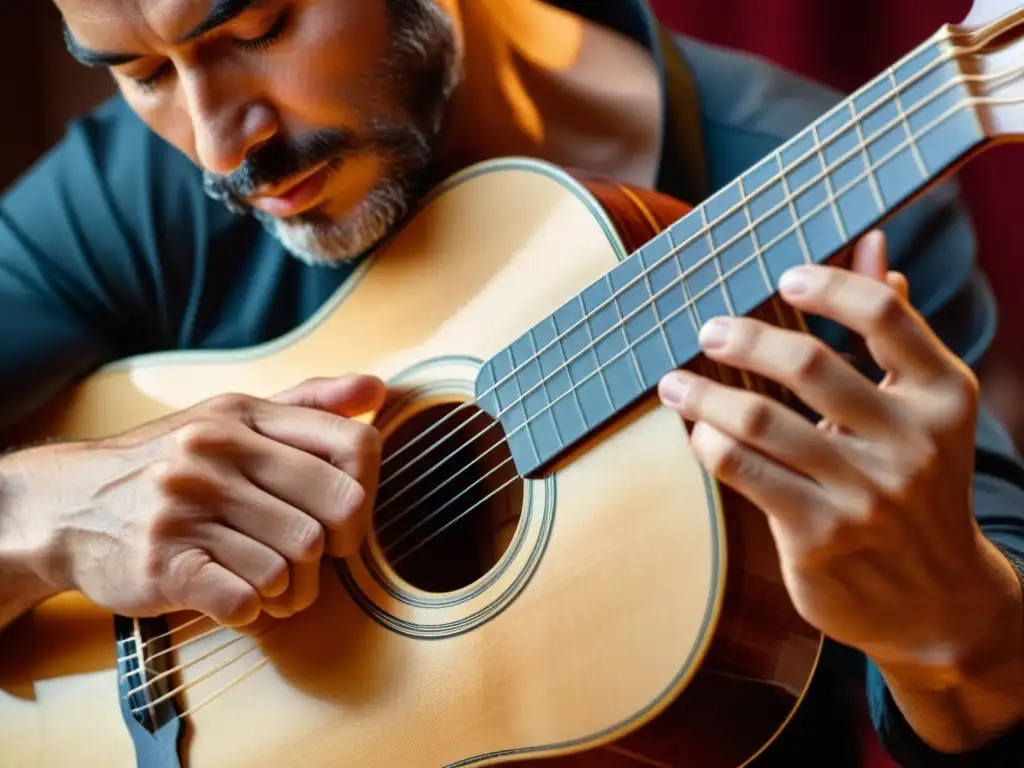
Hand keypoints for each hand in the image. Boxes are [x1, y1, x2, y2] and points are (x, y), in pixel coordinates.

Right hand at [1, 374, 384, 626]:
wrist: (65, 508)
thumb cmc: (169, 467)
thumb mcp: (231, 419)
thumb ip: (307, 406)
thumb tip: (376, 387)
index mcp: (244, 415)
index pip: (355, 445)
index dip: (366, 492)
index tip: (344, 519)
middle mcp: (215, 452)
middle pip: (336, 512)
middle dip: (336, 549)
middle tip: (310, 562)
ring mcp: (186, 507)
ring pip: (295, 563)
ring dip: (292, 588)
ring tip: (268, 582)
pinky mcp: (165, 564)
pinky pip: (249, 599)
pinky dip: (252, 609)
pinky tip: (234, 594)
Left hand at [656, 231, 1014, 672]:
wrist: (938, 600)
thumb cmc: (918, 484)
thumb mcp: (924, 409)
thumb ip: (895, 329)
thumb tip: (874, 242)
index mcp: (944, 396)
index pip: (885, 314)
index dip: (828, 284)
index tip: (783, 275)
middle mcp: (912, 442)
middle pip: (809, 365)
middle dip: (744, 338)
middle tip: (708, 329)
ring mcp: (866, 495)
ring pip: (760, 421)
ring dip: (703, 392)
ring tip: (673, 382)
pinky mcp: (820, 537)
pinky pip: (743, 471)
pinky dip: (709, 442)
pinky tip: (697, 432)